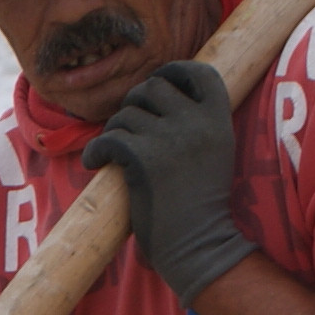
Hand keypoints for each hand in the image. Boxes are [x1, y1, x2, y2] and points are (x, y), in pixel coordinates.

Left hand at [81, 59, 255, 299]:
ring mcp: (169, 138)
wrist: (197, 243)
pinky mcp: (142, 158)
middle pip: (153, 86)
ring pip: (126, 113)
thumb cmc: (201, 202)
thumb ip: (197, 120)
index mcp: (219, 119)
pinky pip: (107, 137)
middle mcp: (196, 122)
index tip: (159, 86)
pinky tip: (96, 163)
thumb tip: (159, 90)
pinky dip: (96, 151)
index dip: (175, 71)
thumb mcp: (216, 151)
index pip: (199, 72)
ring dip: (116, 131)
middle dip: (136, 103)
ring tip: (118, 155)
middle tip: (131, 129)